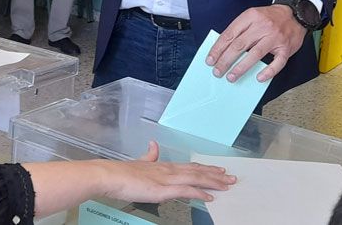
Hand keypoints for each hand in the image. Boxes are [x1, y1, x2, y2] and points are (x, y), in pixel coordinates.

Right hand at [101, 142, 234, 203]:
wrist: (109, 175)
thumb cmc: (121, 172)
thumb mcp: (139, 161)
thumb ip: (149, 155)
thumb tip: (154, 146)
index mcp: (163, 165)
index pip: (190, 166)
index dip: (206, 168)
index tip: (219, 170)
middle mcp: (168, 170)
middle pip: (197, 171)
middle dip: (216, 175)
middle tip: (232, 178)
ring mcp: (166, 179)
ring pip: (195, 179)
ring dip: (213, 182)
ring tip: (227, 185)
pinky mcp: (162, 190)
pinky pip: (186, 191)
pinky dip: (199, 193)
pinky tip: (209, 196)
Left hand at [207, 5, 306, 82]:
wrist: (296, 14)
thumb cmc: (271, 17)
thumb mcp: (253, 15)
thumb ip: (240, 29)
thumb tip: (223, 48)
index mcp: (251, 16)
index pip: (230, 34)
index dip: (218, 48)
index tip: (210, 59)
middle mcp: (262, 26)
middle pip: (239, 45)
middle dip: (225, 60)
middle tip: (217, 71)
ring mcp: (275, 38)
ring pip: (255, 54)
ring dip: (241, 67)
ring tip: (231, 77)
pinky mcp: (286, 48)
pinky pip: (277, 63)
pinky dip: (268, 72)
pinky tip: (259, 78)